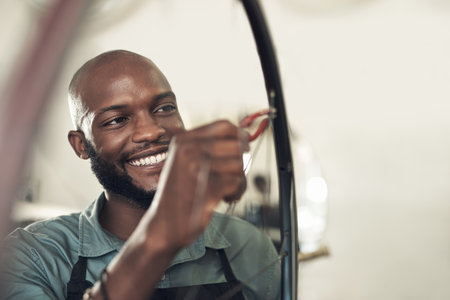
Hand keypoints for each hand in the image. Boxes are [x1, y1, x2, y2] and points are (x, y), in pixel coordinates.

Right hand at [144, 120, 249, 249]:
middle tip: (232, 176)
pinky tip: (224, 198)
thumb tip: (246, 136)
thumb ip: (209, 148)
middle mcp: (188, 150)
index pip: (224, 126)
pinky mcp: (207, 188)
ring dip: (239, 180)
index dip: (240, 135)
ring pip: (239, 165)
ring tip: (225, 190)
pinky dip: (236, 192)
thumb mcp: (186, 162)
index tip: (244, 146)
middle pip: (237, 145)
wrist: (163, 226)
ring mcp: (196, 168)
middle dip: (241, 162)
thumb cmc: (180, 194)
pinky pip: (237, 183)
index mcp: (182, 140)